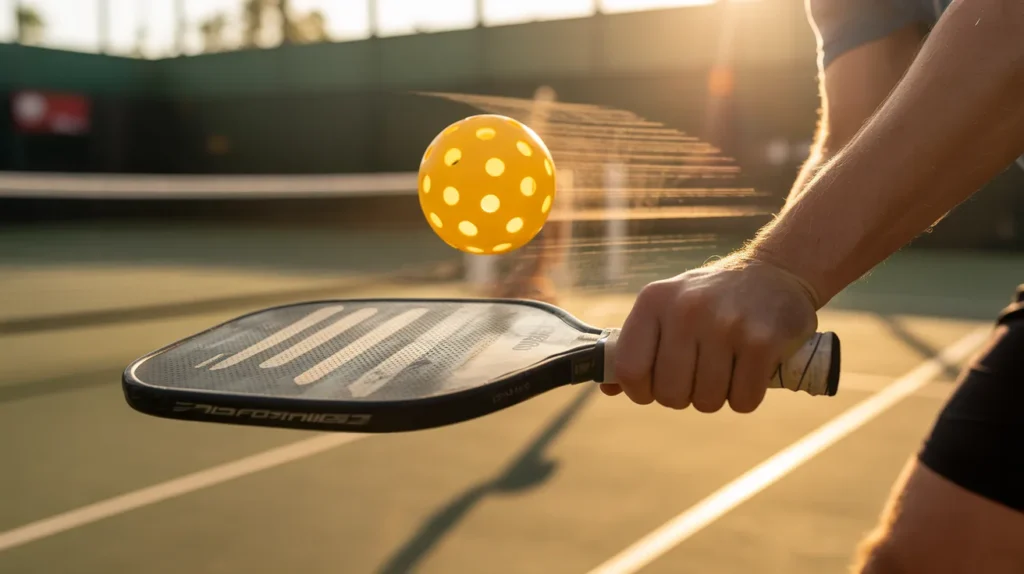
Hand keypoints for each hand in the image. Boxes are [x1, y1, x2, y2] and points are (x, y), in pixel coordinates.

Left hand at [602, 254, 819, 412]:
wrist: (776, 271)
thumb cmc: (711, 299)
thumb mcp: (667, 307)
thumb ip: (636, 345)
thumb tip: (607, 386)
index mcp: (654, 301)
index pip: (630, 369)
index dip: (641, 391)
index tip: (656, 387)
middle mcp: (686, 310)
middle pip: (670, 393)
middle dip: (684, 396)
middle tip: (698, 376)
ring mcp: (726, 324)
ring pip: (707, 401)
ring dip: (716, 397)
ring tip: (724, 369)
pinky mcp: (762, 341)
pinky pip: (743, 401)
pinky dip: (745, 397)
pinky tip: (748, 372)